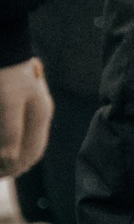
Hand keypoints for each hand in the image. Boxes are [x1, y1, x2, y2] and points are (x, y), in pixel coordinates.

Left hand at [0, 58, 53, 176]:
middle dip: (12, 164)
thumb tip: (9, 161)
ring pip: (23, 141)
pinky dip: (9, 141)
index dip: (16, 168)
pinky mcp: (21, 104)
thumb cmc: (6, 77)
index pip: (34, 152)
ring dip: (9, 154)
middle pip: (29, 148)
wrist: (3, 47)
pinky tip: (1, 143)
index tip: (0, 176)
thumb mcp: (8, 105)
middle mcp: (38, 114)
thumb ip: (11, 133)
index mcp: (40, 115)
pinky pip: (18, 131)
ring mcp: (30, 108)